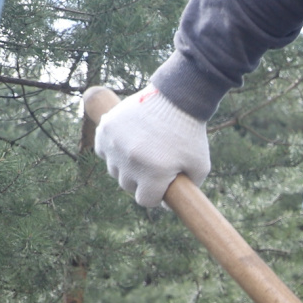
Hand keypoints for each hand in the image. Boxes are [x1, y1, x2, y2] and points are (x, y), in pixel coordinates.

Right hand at [94, 86, 209, 207]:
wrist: (177, 98)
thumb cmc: (190, 134)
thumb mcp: (200, 165)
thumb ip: (188, 189)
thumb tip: (165, 204)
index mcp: (154, 173)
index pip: (145, 201)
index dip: (155, 197)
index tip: (162, 187)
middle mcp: (130, 161)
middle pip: (128, 186)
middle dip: (141, 181)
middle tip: (155, 165)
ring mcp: (115, 144)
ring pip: (114, 169)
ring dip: (126, 166)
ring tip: (144, 152)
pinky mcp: (106, 129)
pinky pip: (103, 150)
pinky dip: (113, 150)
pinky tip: (128, 143)